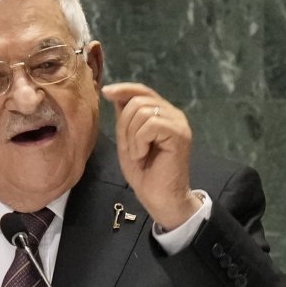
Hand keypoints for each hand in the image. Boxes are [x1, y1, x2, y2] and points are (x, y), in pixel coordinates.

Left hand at [101, 82, 201, 229]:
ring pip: (142, 111)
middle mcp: (173, 114)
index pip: (142, 91)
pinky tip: (143, 155)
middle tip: (130, 148)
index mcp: (162, 114)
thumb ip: (125, 119)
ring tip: (138, 154)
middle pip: (138, 99)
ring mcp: (178, 123)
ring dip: (131, 136)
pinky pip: (150, 125)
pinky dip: (139, 141)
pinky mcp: (179, 133)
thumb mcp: (127, 141)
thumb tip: (115, 95)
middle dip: (124, 124)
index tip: (106, 92)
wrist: (160, 198)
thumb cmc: (145, 174)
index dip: (124, 88)